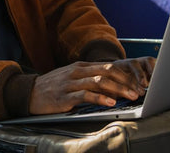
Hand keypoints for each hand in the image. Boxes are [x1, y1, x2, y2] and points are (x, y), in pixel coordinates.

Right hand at [29, 57, 154, 114]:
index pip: (108, 67)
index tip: (138, 84)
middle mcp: (78, 71)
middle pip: (107, 72)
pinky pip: (86, 95)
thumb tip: (113, 87)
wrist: (30, 92)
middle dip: (126, 81)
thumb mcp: (72, 78)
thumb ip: (90, 79)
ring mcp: (71, 82)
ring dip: (118, 89)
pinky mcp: (65, 96)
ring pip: (99, 82)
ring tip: (130, 96)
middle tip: (139, 90)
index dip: (125, 75)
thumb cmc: (54, 86)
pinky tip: (110, 103)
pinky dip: (100, 98)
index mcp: (81, 66)